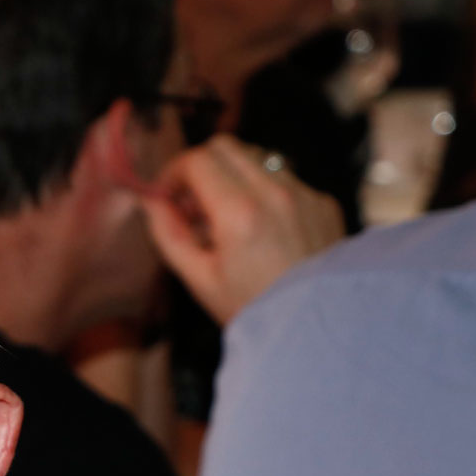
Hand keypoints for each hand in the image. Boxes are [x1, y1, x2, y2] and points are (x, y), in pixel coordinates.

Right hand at [141, 135, 345, 324]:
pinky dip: (264, 193)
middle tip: (192, 203)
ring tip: (225, 219)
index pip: (198, 161)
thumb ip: (169, 234)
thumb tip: (152, 203)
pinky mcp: (323, 202)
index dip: (173, 172)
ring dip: (233, 178)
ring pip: (257, 160)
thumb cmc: (253, 309)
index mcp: (239, 212)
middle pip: (227, 147)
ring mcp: (304, 194)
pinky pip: (285, 180)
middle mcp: (275, 193)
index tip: (167, 195)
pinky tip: (261, 230)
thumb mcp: (199, 279)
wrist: (314, 328)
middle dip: (201, 167)